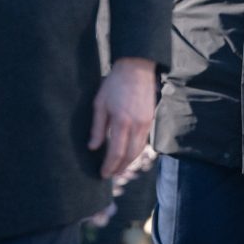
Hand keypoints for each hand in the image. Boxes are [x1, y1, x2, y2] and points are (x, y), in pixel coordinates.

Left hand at [88, 58, 157, 177]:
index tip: (103, 174)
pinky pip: (143, 142)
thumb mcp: (100, 104)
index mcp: (121, 122)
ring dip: (128, 162)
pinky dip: (134, 151)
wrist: (136, 68)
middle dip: (119, 168)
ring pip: (138, 151)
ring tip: (118, 168)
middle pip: (129, 156)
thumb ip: (97, 128)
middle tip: (110, 175)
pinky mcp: (150, 120)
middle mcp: (136, 125)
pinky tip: (127, 153)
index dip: (109, 166)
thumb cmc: (114, 84)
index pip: (116, 152)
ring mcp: (146, 123)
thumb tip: (93, 147)